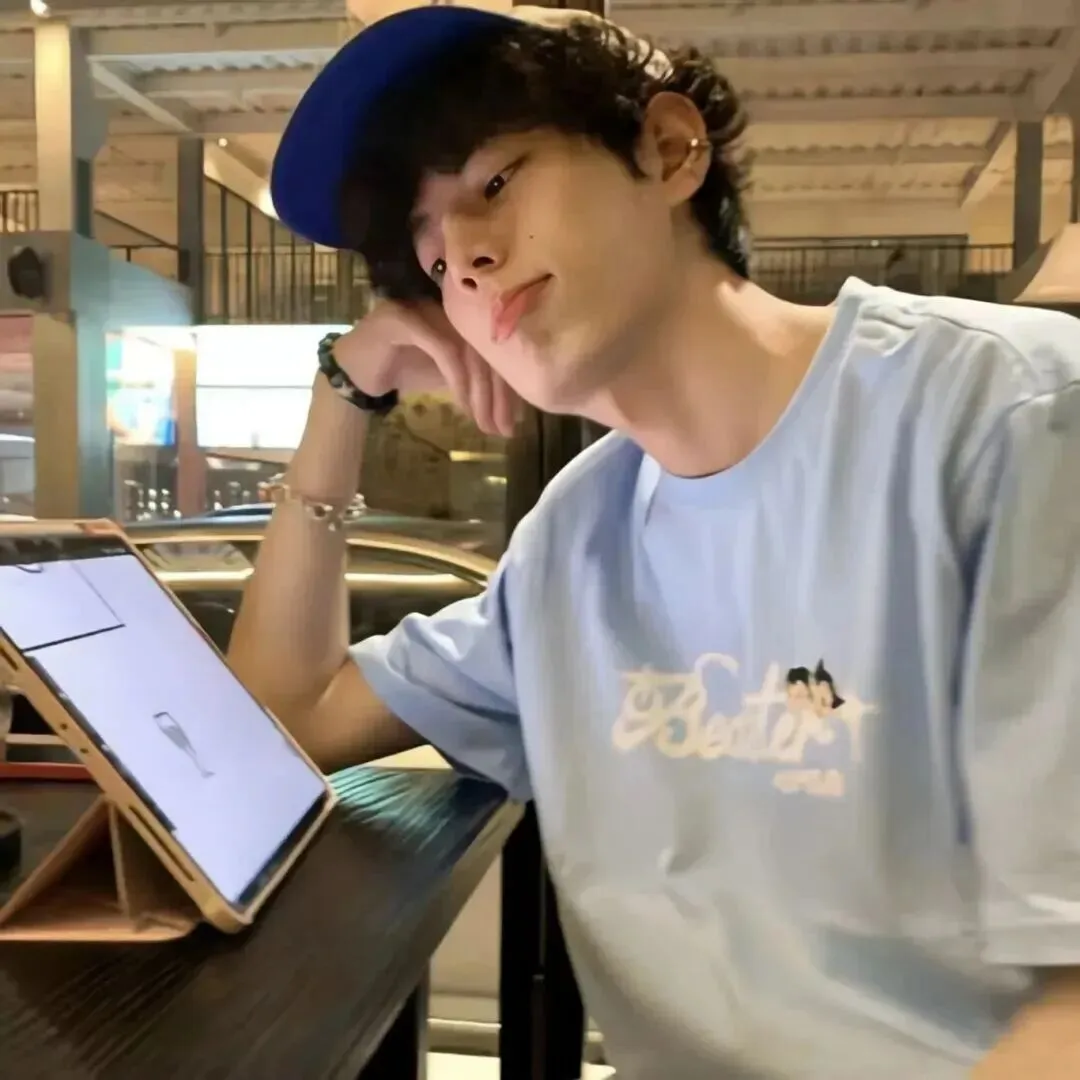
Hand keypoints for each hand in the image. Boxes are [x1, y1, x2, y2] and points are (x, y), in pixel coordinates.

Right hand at [332, 300, 520, 436]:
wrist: (357, 371)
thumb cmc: (405, 369)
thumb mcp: (449, 375)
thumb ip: (478, 379)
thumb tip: (512, 406)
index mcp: (464, 314)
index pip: (496, 346)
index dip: (509, 384)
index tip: (515, 420)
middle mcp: (448, 304)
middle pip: (486, 348)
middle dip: (498, 394)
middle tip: (504, 429)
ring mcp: (426, 307)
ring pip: (468, 350)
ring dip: (480, 392)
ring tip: (485, 423)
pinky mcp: (405, 319)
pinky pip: (444, 350)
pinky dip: (458, 380)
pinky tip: (463, 406)